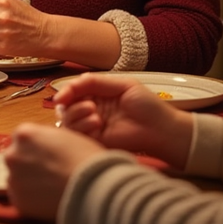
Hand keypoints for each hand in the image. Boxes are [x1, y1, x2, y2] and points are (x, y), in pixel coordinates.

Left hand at [4, 124, 104, 220]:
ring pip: (17, 179)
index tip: (46, 156)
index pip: (22, 139)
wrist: (93, 186)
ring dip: (29, 182)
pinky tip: (49, 199)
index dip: (36, 148)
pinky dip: (32, 199)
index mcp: (24, 133)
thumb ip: (46, 139)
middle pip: (16, 158)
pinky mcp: (18, 200)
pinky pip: (21, 198)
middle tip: (49, 173)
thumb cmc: (86, 158)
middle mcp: (13, 154)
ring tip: (51, 187)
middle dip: (28, 164)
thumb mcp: (65, 135)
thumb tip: (42, 147)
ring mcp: (13, 178)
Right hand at [53, 73, 193, 168]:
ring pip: (67, 121)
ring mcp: (93, 127)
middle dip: (70, 104)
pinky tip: (96, 123)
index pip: (73, 92)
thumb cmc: (147, 105)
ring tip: (94, 113)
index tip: (62, 95)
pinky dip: (81, 127)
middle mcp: (92, 110)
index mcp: (98, 95)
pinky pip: (77, 135)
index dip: (65, 92)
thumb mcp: (122, 85)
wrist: (160, 128)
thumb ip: (95, 82)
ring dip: (76, 114)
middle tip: (86, 104)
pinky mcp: (95, 141)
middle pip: (66, 107)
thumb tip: (71, 84)